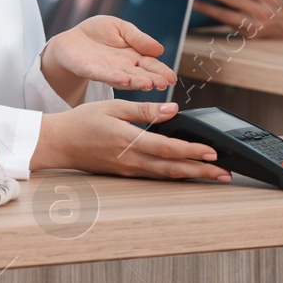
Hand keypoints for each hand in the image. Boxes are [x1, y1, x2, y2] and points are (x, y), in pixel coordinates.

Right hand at [31, 100, 231, 180]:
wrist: (58, 143)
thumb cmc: (82, 122)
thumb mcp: (113, 106)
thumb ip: (144, 109)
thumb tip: (173, 110)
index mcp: (128, 141)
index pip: (167, 149)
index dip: (192, 152)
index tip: (213, 153)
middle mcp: (131, 160)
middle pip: (172, 169)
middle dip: (201, 172)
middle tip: (224, 174)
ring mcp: (129, 170)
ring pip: (166, 175)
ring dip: (191, 176)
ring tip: (213, 176)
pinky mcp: (126, 172)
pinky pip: (155, 175)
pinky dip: (174, 175)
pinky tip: (186, 173)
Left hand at [40, 15, 176, 104]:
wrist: (71, 39)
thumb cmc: (97, 33)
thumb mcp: (121, 28)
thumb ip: (139, 38)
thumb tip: (160, 49)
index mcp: (133, 56)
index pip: (151, 65)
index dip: (162, 72)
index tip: (172, 78)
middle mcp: (122, 67)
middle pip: (141, 74)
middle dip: (153, 79)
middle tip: (164, 84)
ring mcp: (107, 71)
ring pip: (125, 78)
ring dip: (136, 81)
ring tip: (148, 84)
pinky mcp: (89, 70)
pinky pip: (102, 74)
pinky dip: (112, 77)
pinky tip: (122, 79)